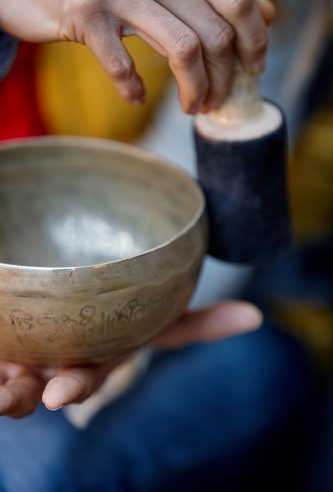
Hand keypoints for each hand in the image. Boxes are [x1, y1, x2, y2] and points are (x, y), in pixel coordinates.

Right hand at [0, 0, 273, 112]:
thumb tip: (264, 13)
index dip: (254, 39)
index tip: (255, 69)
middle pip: (216, 34)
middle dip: (224, 79)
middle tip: (213, 102)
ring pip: (183, 50)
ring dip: (195, 91)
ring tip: (191, 108)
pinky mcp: (87, 12)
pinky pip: (124, 65)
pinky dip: (134, 90)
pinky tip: (136, 97)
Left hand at [0, 300, 261, 418]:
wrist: (96, 318)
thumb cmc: (132, 324)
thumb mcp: (166, 322)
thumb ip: (204, 324)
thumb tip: (257, 317)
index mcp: (99, 359)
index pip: (89, 375)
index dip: (77, 385)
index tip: (61, 395)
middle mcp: (63, 360)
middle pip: (43, 380)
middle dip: (29, 393)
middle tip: (13, 398)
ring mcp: (34, 350)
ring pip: (13, 371)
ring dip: (1, 384)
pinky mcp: (14, 336)